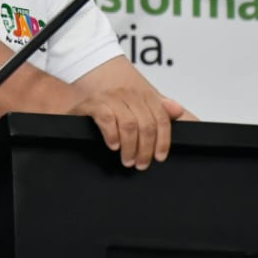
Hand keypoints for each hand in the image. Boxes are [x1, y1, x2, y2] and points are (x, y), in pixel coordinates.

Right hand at [68, 88, 186, 169]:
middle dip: (145, 149)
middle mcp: (128, 93)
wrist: (80, 102)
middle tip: (141, 164)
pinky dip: (112, 135)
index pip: (161, 118)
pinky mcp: (93, 103)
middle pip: (147, 124)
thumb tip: (178, 110)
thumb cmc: (111, 109)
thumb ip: (159, 110)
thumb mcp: (137, 109)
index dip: (163, 140)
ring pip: (129, 125)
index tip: (160, 157)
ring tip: (127, 160)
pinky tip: (113, 146)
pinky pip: (107, 119)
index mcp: (143, 95)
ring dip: (130, 147)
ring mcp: (110, 97)